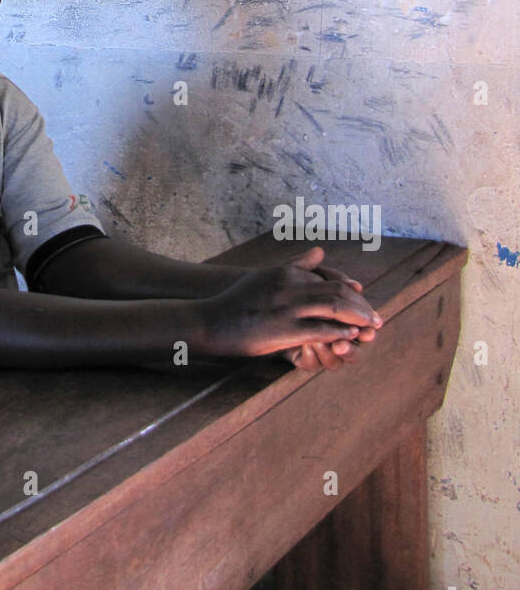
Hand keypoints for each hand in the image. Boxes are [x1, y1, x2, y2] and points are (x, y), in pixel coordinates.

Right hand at [199, 246, 381, 357]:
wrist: (210, 320)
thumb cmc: (237, 300)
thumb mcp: (268, 275)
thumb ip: (297, 264)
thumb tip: (321, 251)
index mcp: (288, 273)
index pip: (332, 280)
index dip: (353, 294)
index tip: (366, 303)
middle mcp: (291, 285)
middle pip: (339, 292)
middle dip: (362, 307)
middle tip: (378, 320)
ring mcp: (288, 307)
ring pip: (335, 308)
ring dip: (358, 319)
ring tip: (371, 330)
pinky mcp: (285, 329)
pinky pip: (321, 329)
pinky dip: (341, 333)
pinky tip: (350, 339)